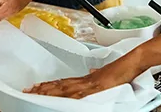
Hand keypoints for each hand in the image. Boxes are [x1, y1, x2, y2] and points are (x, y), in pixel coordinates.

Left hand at [25, 58, 143, 98]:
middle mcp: (85, 80)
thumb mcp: (106, 73)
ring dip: (50, 91)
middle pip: (59, 85)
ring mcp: (90, 84)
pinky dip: (68, 96)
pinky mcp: (96, 87)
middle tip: (29, 90)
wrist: (131, 63)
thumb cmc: (122, 69)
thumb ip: (97, 74)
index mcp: (87, 79)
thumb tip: (93, 72)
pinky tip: (60, 98)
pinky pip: (79, 94)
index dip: (49, 85)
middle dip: (43, 88)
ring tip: (36, 93)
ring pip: (64, 89)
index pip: (63, 82)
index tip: (37, 86)